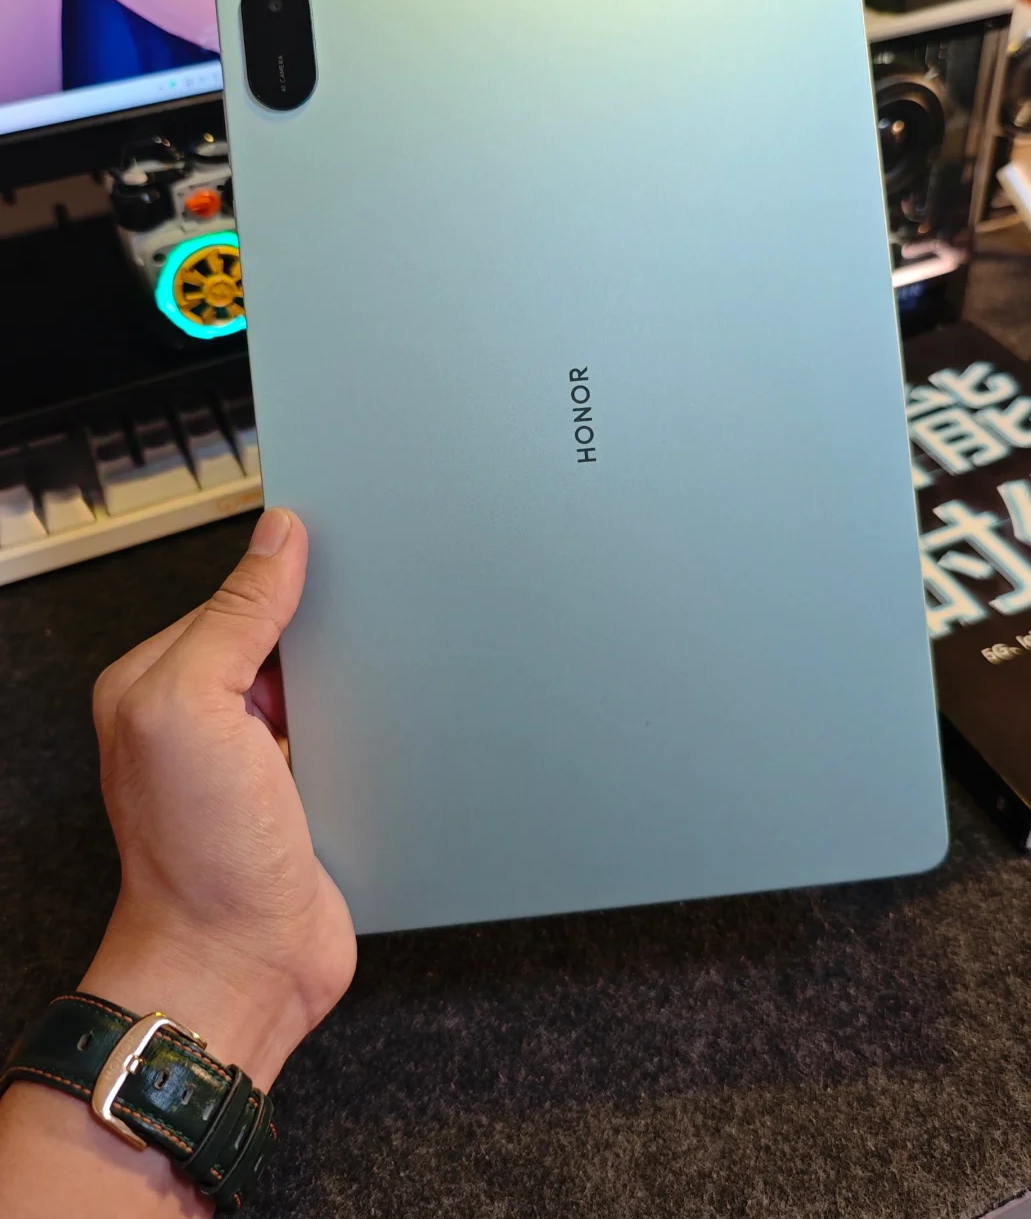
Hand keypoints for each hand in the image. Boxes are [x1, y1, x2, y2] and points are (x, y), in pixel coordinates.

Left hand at [82, 508, 355, 1090]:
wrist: (242, 967)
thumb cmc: (199, 859)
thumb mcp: (195, 710)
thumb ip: (235, 618)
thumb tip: (277, 540)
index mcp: (161, 683)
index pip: (235, 596)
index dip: (287, 574)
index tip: (339, 553)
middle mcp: (205, 718)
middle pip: (281, 638)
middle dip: (326, 627)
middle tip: (376, 609)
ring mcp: (255, 758)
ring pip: (319, 684)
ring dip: (353, 678)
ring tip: (388, 666)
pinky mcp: (304, 793)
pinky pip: (346, 734)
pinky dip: (371, 726)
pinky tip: (392, 720)